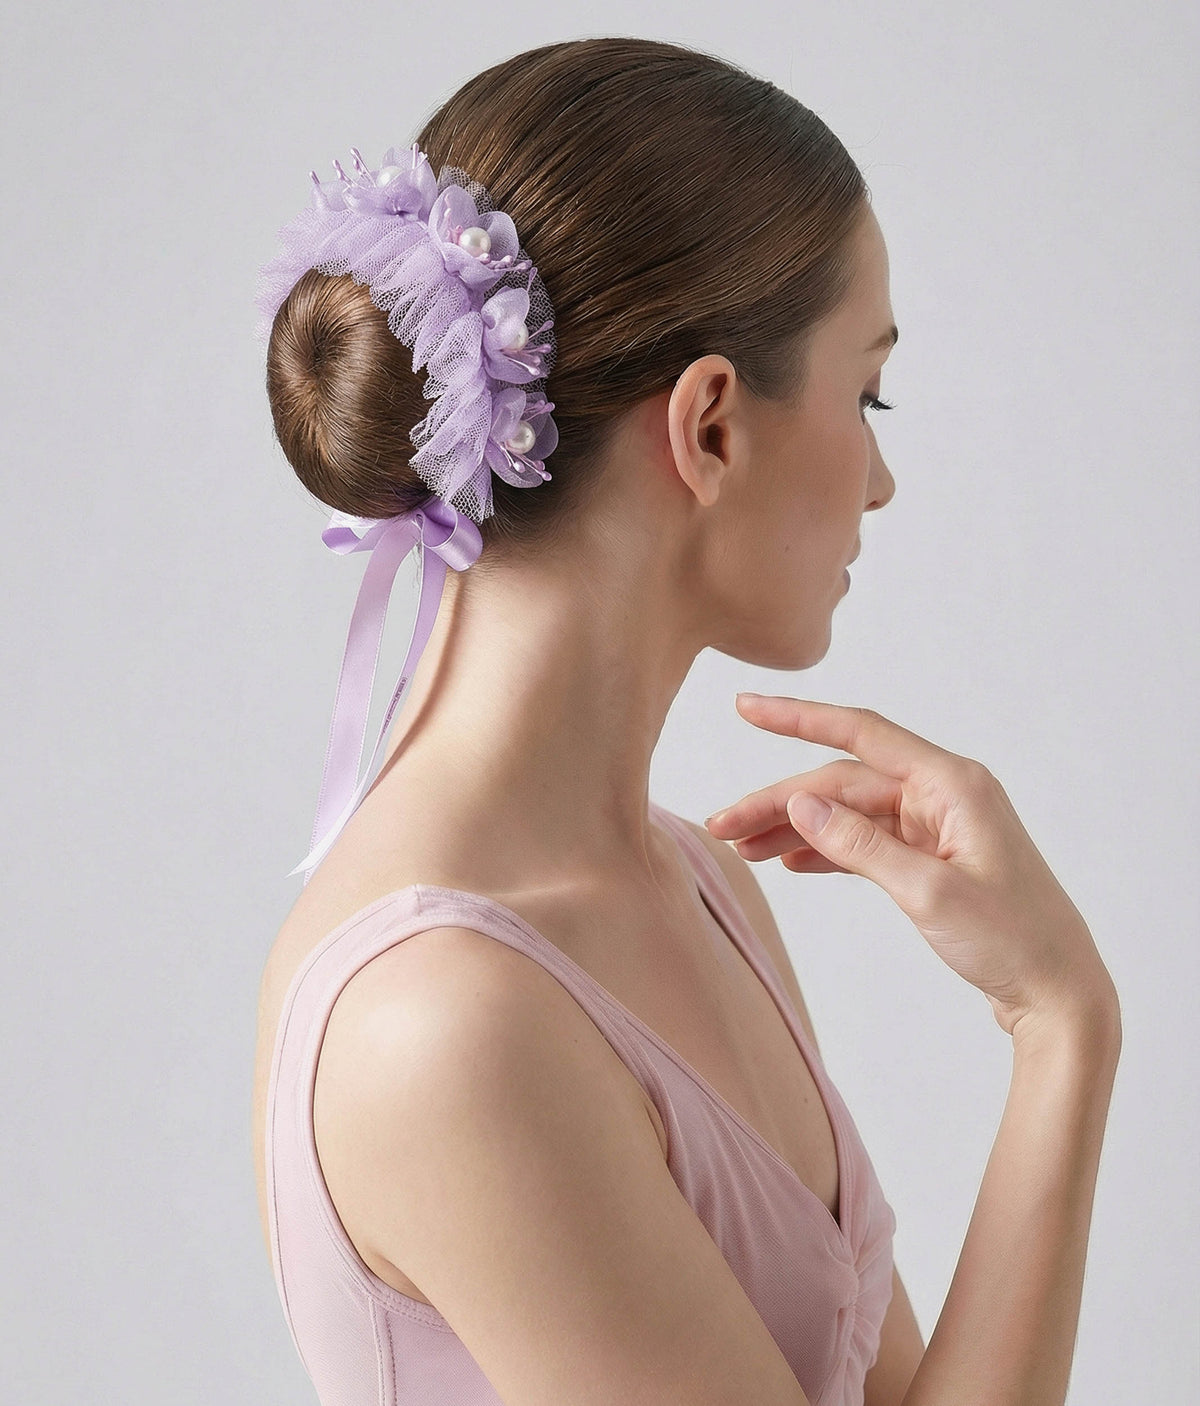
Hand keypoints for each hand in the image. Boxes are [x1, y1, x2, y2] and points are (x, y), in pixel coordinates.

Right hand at [705, 695, 1118, 1042]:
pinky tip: (786, 861)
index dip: (798, 719)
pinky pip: (865, 841)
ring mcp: (937, 826)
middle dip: (779, 802)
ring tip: (740, 849)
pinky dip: (825, 850)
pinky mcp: (932, 859)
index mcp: (953, 784)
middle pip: (843, 783)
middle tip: (721, 826)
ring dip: (795, 828)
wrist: (1060, 996)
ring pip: (848, 813)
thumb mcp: (930, 893)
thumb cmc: (1014, 942)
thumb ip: (861, 845)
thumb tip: (802, 804)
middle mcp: (944, 794)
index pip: (860, 734)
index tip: (746, 708)